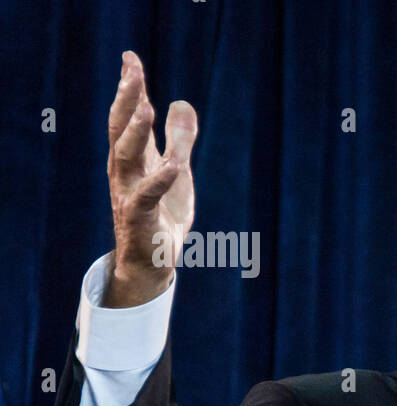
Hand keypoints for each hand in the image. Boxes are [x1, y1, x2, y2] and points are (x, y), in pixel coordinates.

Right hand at [105, 50, 197, 307]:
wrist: (153, 262)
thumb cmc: (162, 215)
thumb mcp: (176, 171)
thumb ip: (179, 139)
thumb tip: (181, 102)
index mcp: (134, 158)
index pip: (128, 116)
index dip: (130, 87)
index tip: (131, 57)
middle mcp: (125, 172)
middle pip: (121, 129)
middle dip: (126, 99)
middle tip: (132, 71)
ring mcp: (129, 193)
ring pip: (126, 158)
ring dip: (135, 132)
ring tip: (144, 106)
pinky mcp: (140, 218)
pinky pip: (148, 196)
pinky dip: (161, 179)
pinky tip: (176, 165)